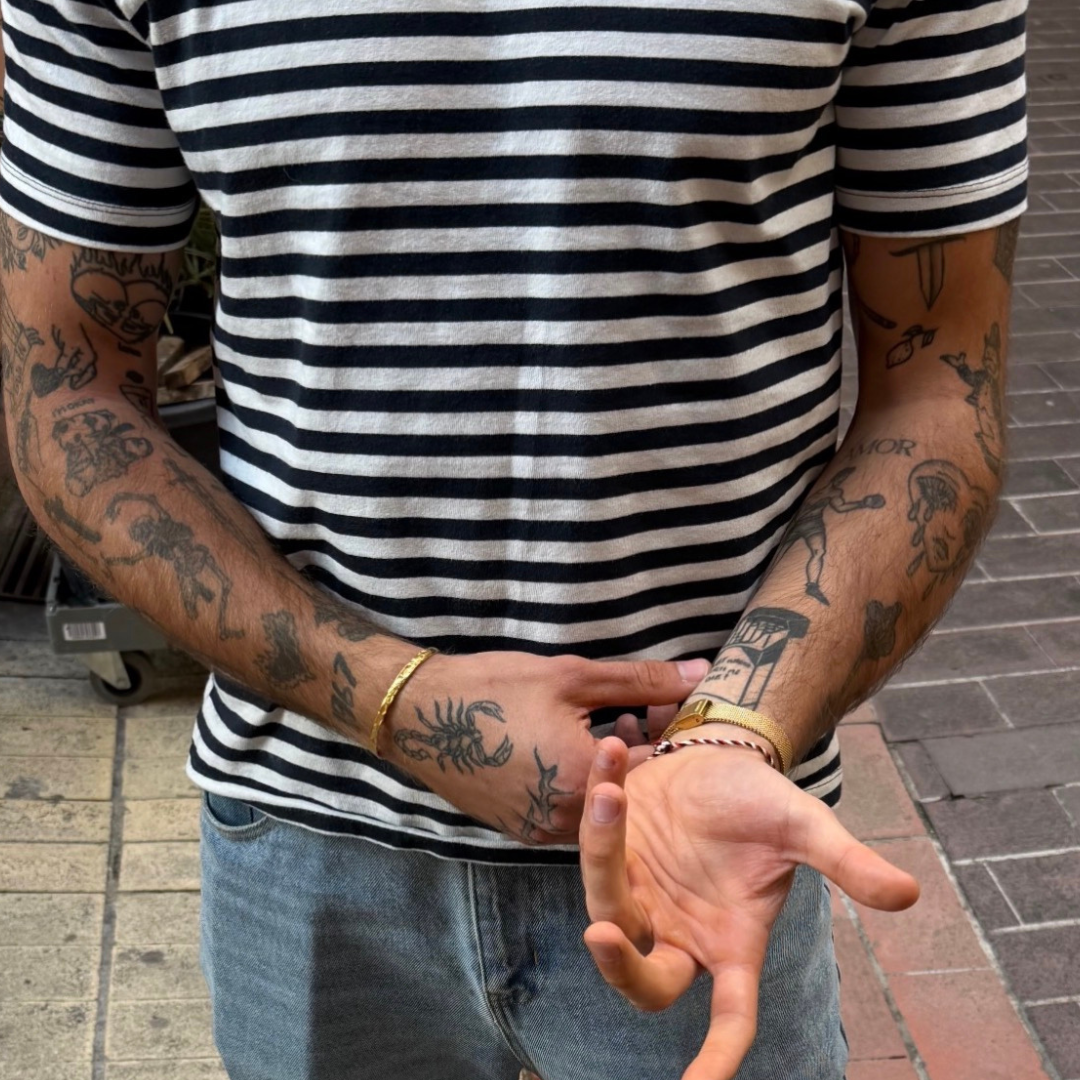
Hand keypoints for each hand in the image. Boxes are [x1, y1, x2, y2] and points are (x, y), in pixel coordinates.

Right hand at [386, 653, 710, 845]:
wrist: (416, 715)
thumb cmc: (493, 689)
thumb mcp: (570, 676)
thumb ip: (640, 681)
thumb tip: (700, 674)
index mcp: (583, 782)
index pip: (656, 768)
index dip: (667, 734)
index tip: (665, 708)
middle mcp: (565, 821)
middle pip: (629, 795)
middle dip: (640, 757)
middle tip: (635, 716)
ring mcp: (539, 832)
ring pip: (598, 809)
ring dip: (610, 775)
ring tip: (604, 727)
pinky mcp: (520, 831)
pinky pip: (568, 816)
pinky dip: (579, 788)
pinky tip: (570, 749)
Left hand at [579, 735, 919, 1079]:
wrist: (721, 757)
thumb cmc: (764, 803)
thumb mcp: (806, 828)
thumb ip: (848, 863)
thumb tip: (908, 894)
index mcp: (733, 943)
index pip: (732, 1017)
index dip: (717, 1057)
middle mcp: (681, 932)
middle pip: (646, 983)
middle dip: (620, 968)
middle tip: (602, 933)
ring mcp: (641, 897)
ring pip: (606, 902)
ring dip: (603, 848)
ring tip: (615, 792)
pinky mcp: (612, 856)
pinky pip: (591, 843)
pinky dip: (595, 803)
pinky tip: (612, 752)